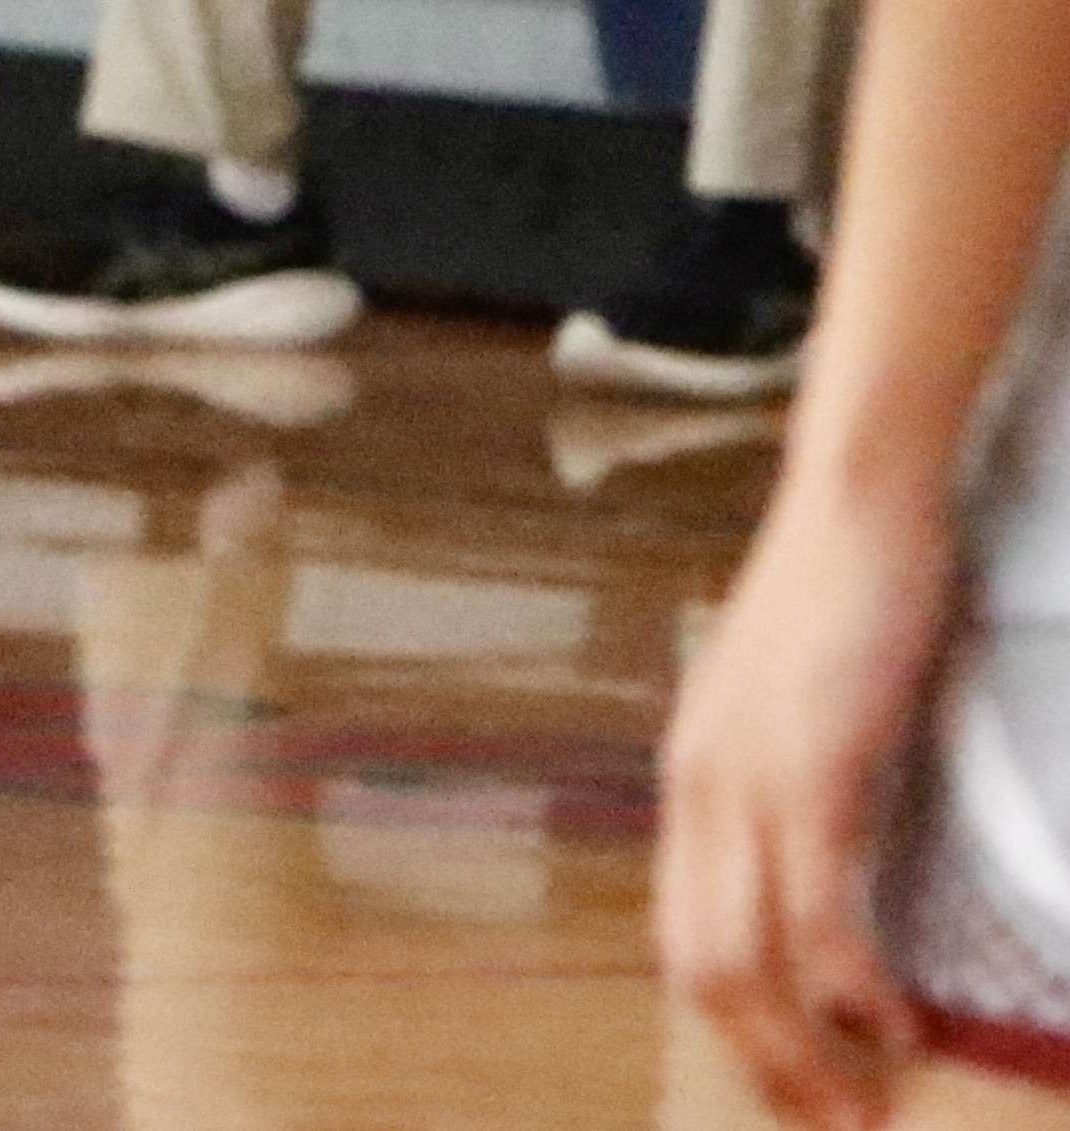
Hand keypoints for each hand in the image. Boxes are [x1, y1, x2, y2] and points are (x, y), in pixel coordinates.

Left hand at [659, 490, 957, 1128]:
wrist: (856, 504)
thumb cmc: (842, 603)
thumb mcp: (798, 712)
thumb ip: (794, 786)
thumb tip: (826, 872)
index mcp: (692, 782)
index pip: (685, 934)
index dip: (733, 1027)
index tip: (790, 1084)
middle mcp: (697, 789)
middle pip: (700, 966)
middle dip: (764, 1064)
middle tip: (830, 1127)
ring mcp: (745, 779)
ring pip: (746, 955)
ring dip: (802, 1050)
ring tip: (859, 1110)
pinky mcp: (810, 765)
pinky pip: (815, 904)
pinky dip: (848, 981)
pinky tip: (889, 1022)